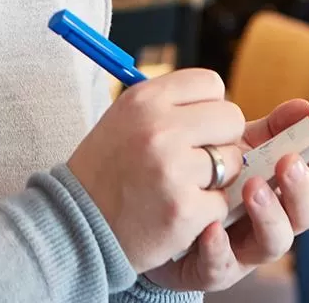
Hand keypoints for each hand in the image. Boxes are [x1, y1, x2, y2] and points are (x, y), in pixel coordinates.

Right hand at [67, 70, 246, 273]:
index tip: (194, 127)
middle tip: (195, 159)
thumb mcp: (126, 119)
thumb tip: (219, 105)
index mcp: (145, 100)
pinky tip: (177, 211)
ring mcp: (173, 170)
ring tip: (182, 186)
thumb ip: (170, 106)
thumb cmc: (107, 169)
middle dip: (221, 140)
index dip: (209, 107)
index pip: (211, 84)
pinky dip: (206, 211)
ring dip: (216, 178)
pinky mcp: (184, 210)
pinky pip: (222, 202)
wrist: (76, 225)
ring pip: (232, 162)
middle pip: (230, 118)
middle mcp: (159, 129)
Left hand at [144, 99, 308, 292]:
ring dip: (268, 214)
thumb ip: (269, 130)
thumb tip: (304, 106)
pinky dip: (218, 248)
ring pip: (272, 243)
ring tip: (252, 189)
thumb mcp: (232, 148)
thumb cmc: (200, 177)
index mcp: (276, 187)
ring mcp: (243, 248)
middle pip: (303, 214)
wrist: (147, 217)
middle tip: (288, 162)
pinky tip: (210, 228)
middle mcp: (267, 220)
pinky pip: (220, 266)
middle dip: (301, 189)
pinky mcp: (210, 269)